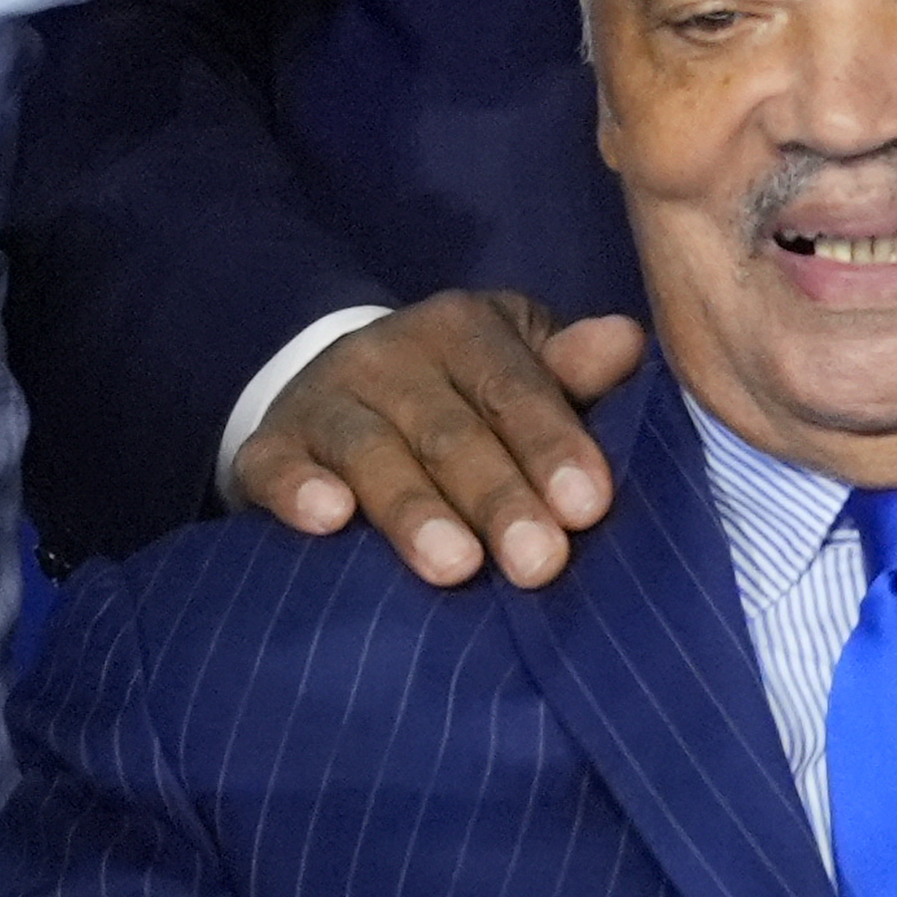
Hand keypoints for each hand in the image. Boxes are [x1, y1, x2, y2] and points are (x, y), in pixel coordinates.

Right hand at [232, 292, 650, 588]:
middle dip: (498, 498)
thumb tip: (627, 343)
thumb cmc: (462, 402)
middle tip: (539, 564)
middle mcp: (390, 351)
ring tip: (454, 567)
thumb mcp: (521, 375)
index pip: (515, 388)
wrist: (339, 400)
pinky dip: (298, 491)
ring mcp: (324, 396)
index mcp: (465, 329)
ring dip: (413, 510)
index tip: (588, 507)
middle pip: (450, 431)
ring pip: (370, 452)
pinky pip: (277, 466)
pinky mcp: (269, 444)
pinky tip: (327, 520)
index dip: (552, 445)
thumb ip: (573, 376)